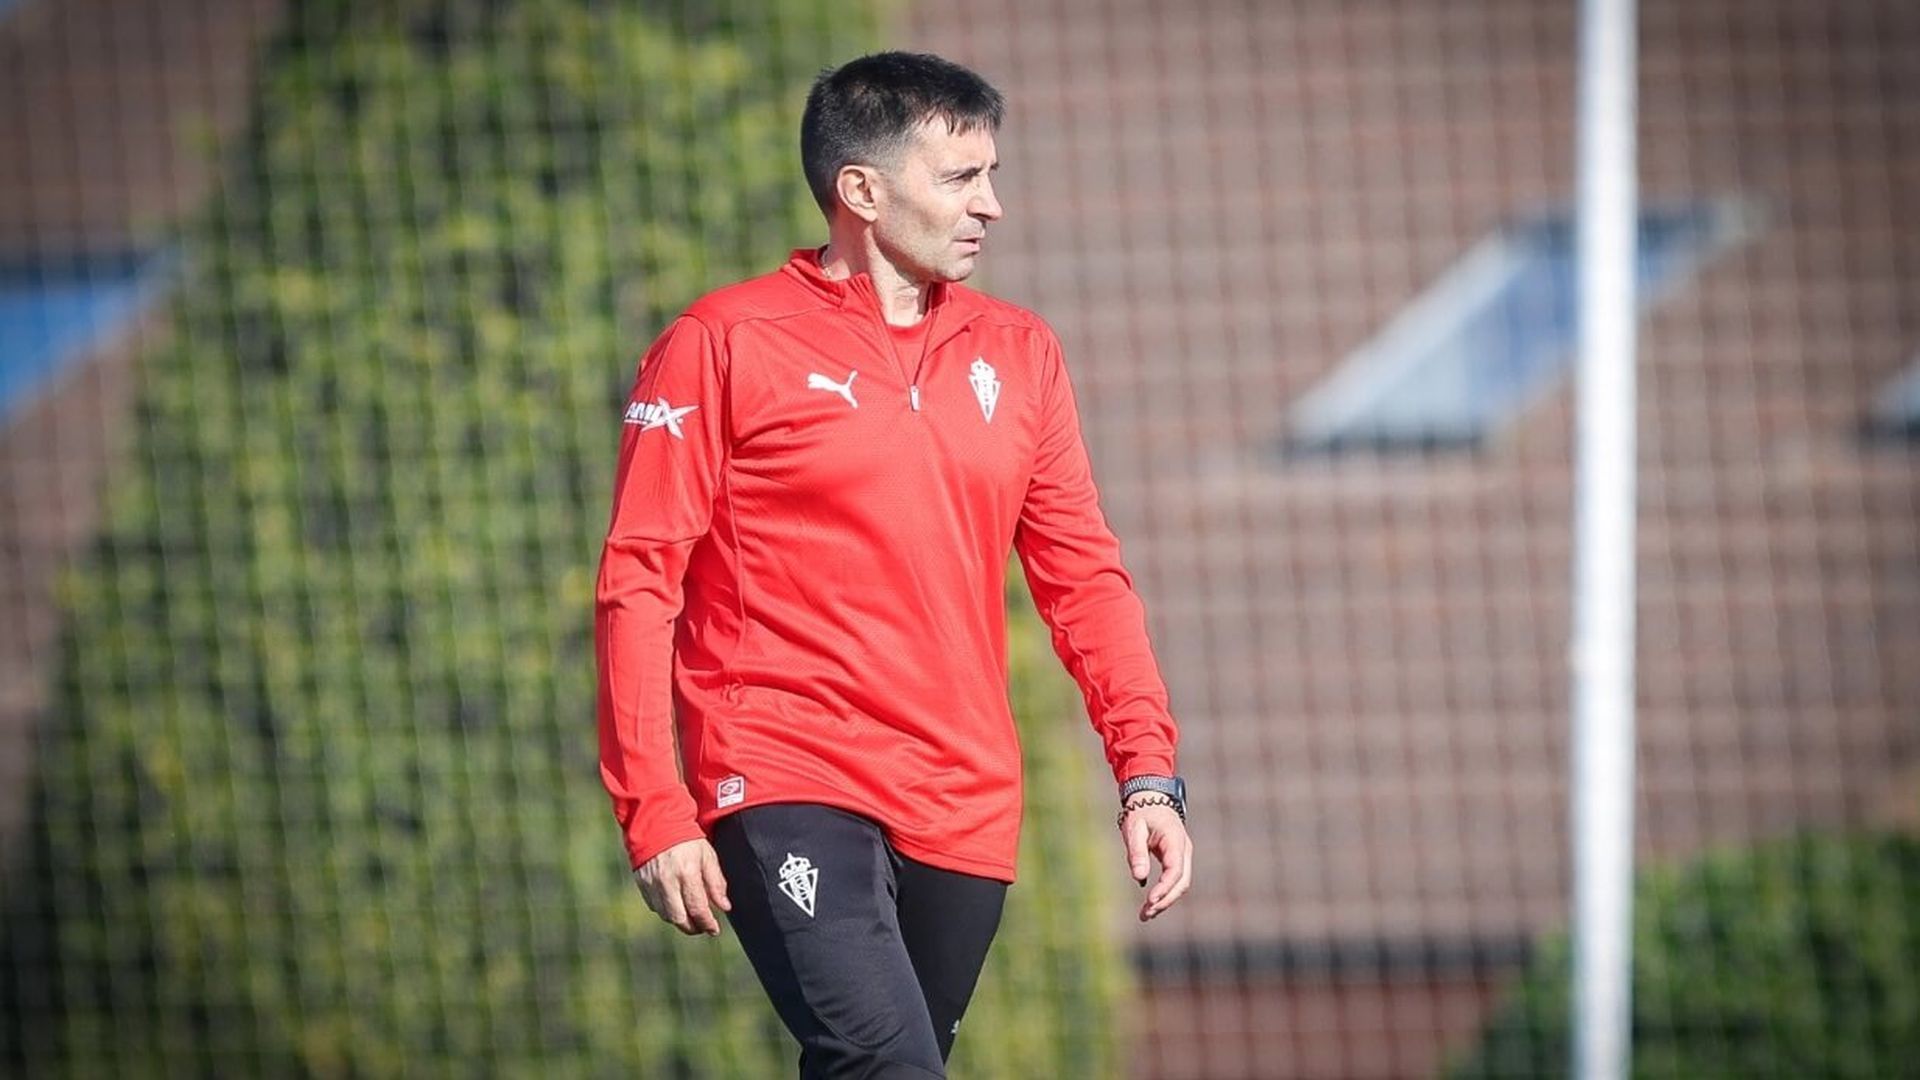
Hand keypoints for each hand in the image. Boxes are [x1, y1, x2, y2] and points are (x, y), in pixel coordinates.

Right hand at [633, 838, 731, 935]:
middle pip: (680, 919)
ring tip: (691, 918)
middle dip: (693, 928)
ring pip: (666, 916)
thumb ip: (716, 883)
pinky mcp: (642, 884)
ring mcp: (652, 884)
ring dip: (680, 921)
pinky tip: (676, 905)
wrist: (658, 824)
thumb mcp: (708, 857)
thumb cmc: (687, 840)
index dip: (707, 923)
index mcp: (687, 873)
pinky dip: (666, 911)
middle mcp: (667, 881)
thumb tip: (725, 907)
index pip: (698, 908)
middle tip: (702, 927)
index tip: (714, 930)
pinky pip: (654, 907)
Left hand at [1120, 800, 1192, 921]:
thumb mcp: (1134, 828)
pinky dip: (1164, 894)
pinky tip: (1150, 905)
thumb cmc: (1141, 811)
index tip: (1149, 900)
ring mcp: (1183, 855)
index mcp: (1175, 840)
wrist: (1152, 797)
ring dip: (1165, 901)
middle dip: (1165, 900)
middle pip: (1182, 882)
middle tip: (1146, 914)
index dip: (1164, 888)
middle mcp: (1184, 850)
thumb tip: (1140, 878)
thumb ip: (1137, 852)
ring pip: (1180, 884)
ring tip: (1145, 915)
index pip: (1175, 870)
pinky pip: (1174, 880)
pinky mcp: (1177, 860)